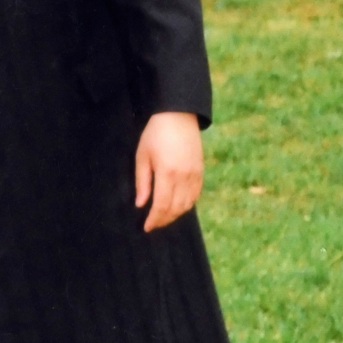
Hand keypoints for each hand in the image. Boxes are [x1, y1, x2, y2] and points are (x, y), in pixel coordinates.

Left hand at [134, 112, 202, 232]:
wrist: (178, 115)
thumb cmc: (155, 134)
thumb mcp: (142, 156)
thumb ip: (142, 182)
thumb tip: (141, 205)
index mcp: (167, 173)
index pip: (162, 205)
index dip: (154, 220)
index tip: (146, 227)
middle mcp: (184, 177)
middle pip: (176, 209)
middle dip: (164, 220)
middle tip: (153, 225)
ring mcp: (195, 174)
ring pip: (188, 204)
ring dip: (176, 215)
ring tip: (163, 218)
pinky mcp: (200, 171)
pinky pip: (195, 195)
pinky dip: (187, 205)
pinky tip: (177, 206)